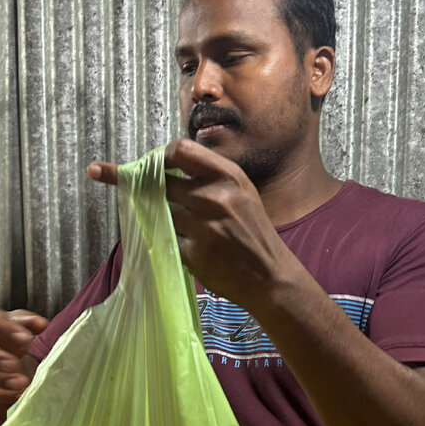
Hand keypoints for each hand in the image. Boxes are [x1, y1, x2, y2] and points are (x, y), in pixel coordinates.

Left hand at [89, 143, 293, 311]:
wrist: (270, 275)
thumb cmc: (252, 231)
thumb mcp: (241, 193)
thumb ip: (208, 177)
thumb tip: (165, 167)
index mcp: (229, 176)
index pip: (180, 150)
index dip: (161, 156)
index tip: (154, 165)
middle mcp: (214, 196)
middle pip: (163, 183)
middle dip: (155, 191)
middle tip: (159, 199)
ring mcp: (202, 226)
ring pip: (161, 212)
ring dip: (166, 219)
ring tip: (190, 229)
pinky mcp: (192, 252)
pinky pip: (166, 239)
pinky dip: (173, 243)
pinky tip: (194, 249)